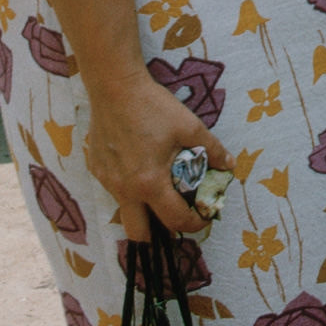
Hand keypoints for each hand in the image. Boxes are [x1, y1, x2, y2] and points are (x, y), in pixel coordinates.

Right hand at [81, 70, 231, 242]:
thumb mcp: (190, 127)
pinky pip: (115, 191)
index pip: (174, 220)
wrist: (114, 89)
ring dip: (144, 211)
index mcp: (149, 183)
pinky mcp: (97, 170)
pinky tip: (141, 170)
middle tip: (176, 219)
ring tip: (162, 195)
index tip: (203, 218)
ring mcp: (106, 181)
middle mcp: (124, 190)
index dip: (193, 224)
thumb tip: (229, 166)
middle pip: (138, 234)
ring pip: (125, 211)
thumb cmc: (153, 107)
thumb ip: (213, 150)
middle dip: (158, 236)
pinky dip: (130, 190)